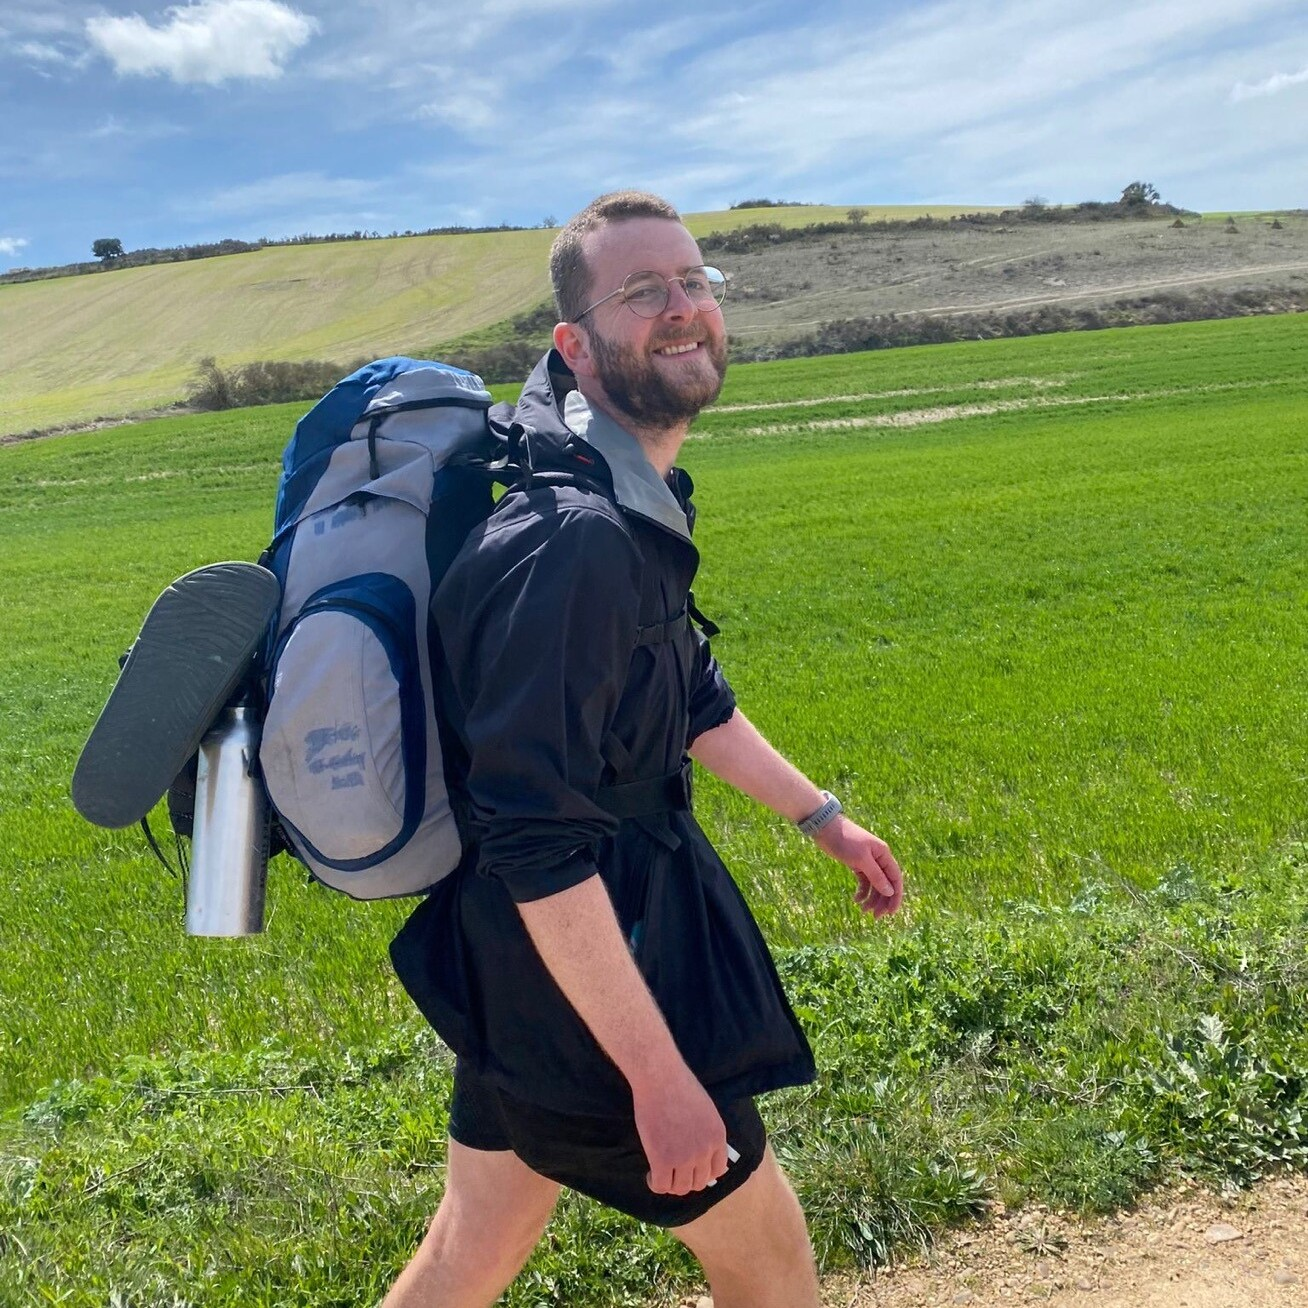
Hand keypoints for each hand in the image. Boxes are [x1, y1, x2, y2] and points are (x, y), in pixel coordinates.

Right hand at [631, 1066, 728, 1195]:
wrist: (660, 1077)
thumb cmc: (679, 1086)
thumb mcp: (705, 1110)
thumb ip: (707, 1132)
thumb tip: (703, 1151)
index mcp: (718, 1137)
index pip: (718, 1170)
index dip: (703, 1173)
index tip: (691, 1169)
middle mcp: (705, 1150)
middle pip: (698, 1183)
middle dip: (686, 1179)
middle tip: (673, 1171)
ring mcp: (684, 1157)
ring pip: (680, 1188)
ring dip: (670, 1184)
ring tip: (661, 1173)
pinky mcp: (662, 1159)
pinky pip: (661, 1186)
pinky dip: (655, 1184)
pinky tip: (651, 1174)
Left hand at [814, 815, 903, 917]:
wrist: (826, 828)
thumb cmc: (845, 840)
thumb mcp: (861, 859)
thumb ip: (876, 875)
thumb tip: (890, 891)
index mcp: (884, 855)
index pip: (895, 879)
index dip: (896, 896)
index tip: (891, 913)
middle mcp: (879, 859)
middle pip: (886, 884)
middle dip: (882, 901)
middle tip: (875, 917)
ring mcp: (868, 862)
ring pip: (875, 885)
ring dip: (871, 899)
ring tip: (863, 912)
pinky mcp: (857, 864)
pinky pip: (864, 881)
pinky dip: (861, 892)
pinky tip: (856, 900)